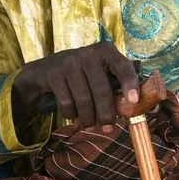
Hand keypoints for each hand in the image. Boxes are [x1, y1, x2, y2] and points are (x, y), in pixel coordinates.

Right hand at [11, 42, 139, 131]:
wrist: (45, 71)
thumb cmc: (82, 75)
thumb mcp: (99, 72)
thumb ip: (116, 84)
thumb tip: (133, 108)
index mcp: (106, 51)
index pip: (123, 66)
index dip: (130, 83)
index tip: (134, 101)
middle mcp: (88, 53)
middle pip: (102, 90)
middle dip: (106, 114)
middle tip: (108, 128)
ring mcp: (69, 62)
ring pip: (84, 100)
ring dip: (88, 118)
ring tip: (89, 124)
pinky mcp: (54, 74)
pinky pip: (67, 103)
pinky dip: (71, 114)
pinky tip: (72, 114)